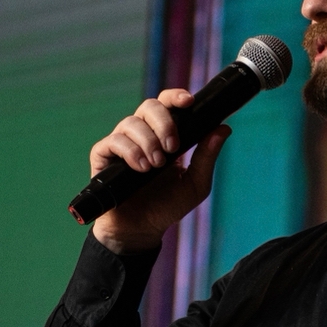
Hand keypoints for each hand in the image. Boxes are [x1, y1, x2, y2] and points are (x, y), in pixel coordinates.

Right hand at [89, 88, 230, 253]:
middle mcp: (142, 133)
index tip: (188, 101)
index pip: (168, 104)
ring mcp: (122, 143)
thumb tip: (223, 128)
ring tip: (156, 166)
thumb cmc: (168, 206)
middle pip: (149, 106)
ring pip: (131, 122)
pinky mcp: (103, 156)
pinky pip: (113, 141)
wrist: (141, 230)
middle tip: (173, 147)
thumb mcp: (195, 183)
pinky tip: (141, 168)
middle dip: (164, 122)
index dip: (176, 97)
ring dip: (148, 141)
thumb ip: (207, 156)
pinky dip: (129, 152)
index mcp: (165, 134)